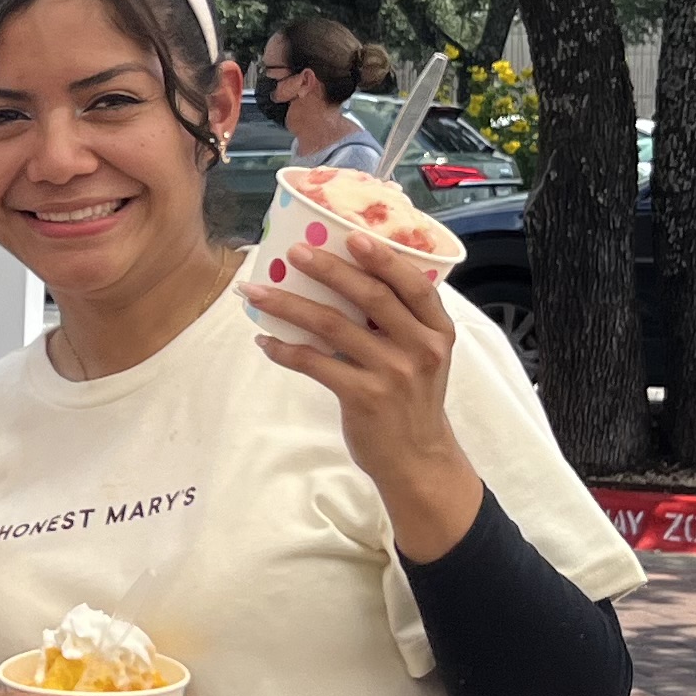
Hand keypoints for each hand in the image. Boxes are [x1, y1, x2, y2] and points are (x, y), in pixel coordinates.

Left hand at [242, 236, 484, 557]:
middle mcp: (420, 349)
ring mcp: (392, 374)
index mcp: (437, 331)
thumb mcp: (422, 356)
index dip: (384, 258)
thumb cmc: (412, 399)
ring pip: (334, 327)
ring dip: (290, 305)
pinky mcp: (364, 397)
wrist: (417, 459)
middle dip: (329, 270)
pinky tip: (265, 341)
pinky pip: (316, 364)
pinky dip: (286, 350)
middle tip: (294, 252)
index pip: (414, 284)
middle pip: (371, 297)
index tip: (353, 236)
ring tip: (258, 291)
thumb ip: (399, 321)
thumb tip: (346, 276)